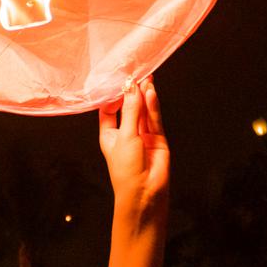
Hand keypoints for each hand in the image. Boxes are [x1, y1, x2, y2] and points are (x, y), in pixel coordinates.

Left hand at [99, 76, 169, 220]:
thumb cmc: (126, 169)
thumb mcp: (124, 136)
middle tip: (136, 73)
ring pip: (143, 112)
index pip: (109, 110)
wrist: (144, 193)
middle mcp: (126, 134)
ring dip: (144, 96)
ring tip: (146, 78)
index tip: (117, 80)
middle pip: (129, 108)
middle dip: (132, 92)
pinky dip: (153, 106)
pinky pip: (154, 119)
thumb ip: (130, 110)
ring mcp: (143, 136)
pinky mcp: (158, 139)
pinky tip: (151, 93)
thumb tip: (131, 87)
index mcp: (109, 135)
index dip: (113, 96)